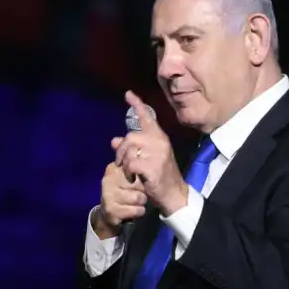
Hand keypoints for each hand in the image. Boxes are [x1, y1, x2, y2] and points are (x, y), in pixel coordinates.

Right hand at [96, 162, 147, 239]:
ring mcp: (107, 195)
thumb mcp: (130, 177)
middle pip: (139, 183)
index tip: (139, 181)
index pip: (134, 166)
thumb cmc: (125, 192)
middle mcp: (108, 179)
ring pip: (138, 197)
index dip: (142, 176)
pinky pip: (136, 210)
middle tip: (137, 193)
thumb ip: (135, 164)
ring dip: (142, 202)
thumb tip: (135, 149)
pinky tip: (134, 211)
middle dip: (143, 190)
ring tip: (136, 202)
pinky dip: (139, 212)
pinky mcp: (110, 210)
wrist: (111, 214)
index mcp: (113, 168)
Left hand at [111, 90, 187, 215]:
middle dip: (121, 150)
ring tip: (129, 171)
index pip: (147, 117)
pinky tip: (134, 176)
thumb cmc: (159, 175)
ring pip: (130, 150)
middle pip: (130, 137)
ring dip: (125, 162)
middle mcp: (159, 142)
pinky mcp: (153, 167)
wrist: (174, 194)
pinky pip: (131, 163)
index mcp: (159, 137)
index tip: (128, 94)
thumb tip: (114, 140)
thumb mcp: (145, 158)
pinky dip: (129, 171)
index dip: (137, 105)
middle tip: (121, 161)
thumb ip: (130, 148)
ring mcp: (158, 154)